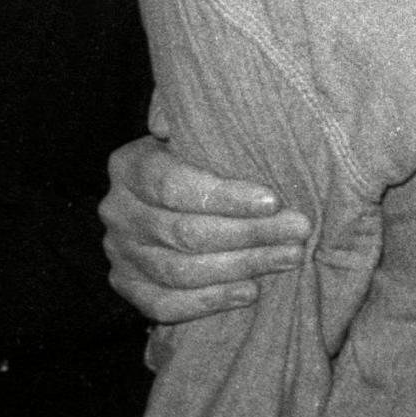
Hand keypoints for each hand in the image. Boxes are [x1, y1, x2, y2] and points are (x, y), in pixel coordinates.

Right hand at [103, 137, 306, 323]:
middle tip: (298, 231)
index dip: (225, 196)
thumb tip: (164, 123)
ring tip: (289, 257)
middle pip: (184, 231)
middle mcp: (117, 210)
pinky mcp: (128, 286)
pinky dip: (209, 302)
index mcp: (130, 165)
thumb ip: (187, 112)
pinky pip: (164, 304)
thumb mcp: (197, 124)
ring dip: (242, 266)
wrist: (182, 196)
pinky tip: (250, 292)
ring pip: (180, 270)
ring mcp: (119, 252)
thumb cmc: (205, 153)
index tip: (274, 200)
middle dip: (250, 233)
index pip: (174, 185)